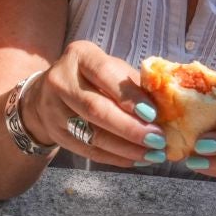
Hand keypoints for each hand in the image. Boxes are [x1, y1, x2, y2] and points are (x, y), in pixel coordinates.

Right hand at [16, 40, 159, 164]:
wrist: (47, 93)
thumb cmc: (92, 78)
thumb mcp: (111, 69)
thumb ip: (135, 84)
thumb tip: (167, 109)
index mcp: (80, 56)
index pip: (104, 74)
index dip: (129, 96)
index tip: (154, 114)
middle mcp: (61, 81)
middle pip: (95, 109)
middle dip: (130, 128)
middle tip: (158, 140)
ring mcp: (53, 110)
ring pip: (92, 134)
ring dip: (126, 148)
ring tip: (153, 154)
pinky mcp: (56, 134)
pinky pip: (88, 151)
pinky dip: (115, 157)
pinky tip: (136, 159)